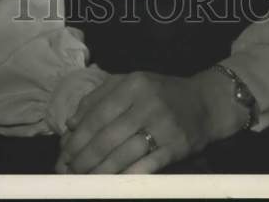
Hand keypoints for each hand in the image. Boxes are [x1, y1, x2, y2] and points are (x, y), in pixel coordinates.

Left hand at [55, 68, 246, 173]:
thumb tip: (71, 123)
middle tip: (68, 172)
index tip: (63, 153)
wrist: (205, 103)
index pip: (97, 114)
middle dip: (83, 158)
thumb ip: (99, 97)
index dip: (77, 137)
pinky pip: (145, 167)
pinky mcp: (175, 147)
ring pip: (122, 155)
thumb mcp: (132, 83)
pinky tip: (111, 184)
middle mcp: (147, 103)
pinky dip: (125, 177)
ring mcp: (163, 126)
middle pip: (106, 137)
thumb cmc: (162, 92)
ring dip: (99, 171)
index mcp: (133, 84)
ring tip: (83, 180)